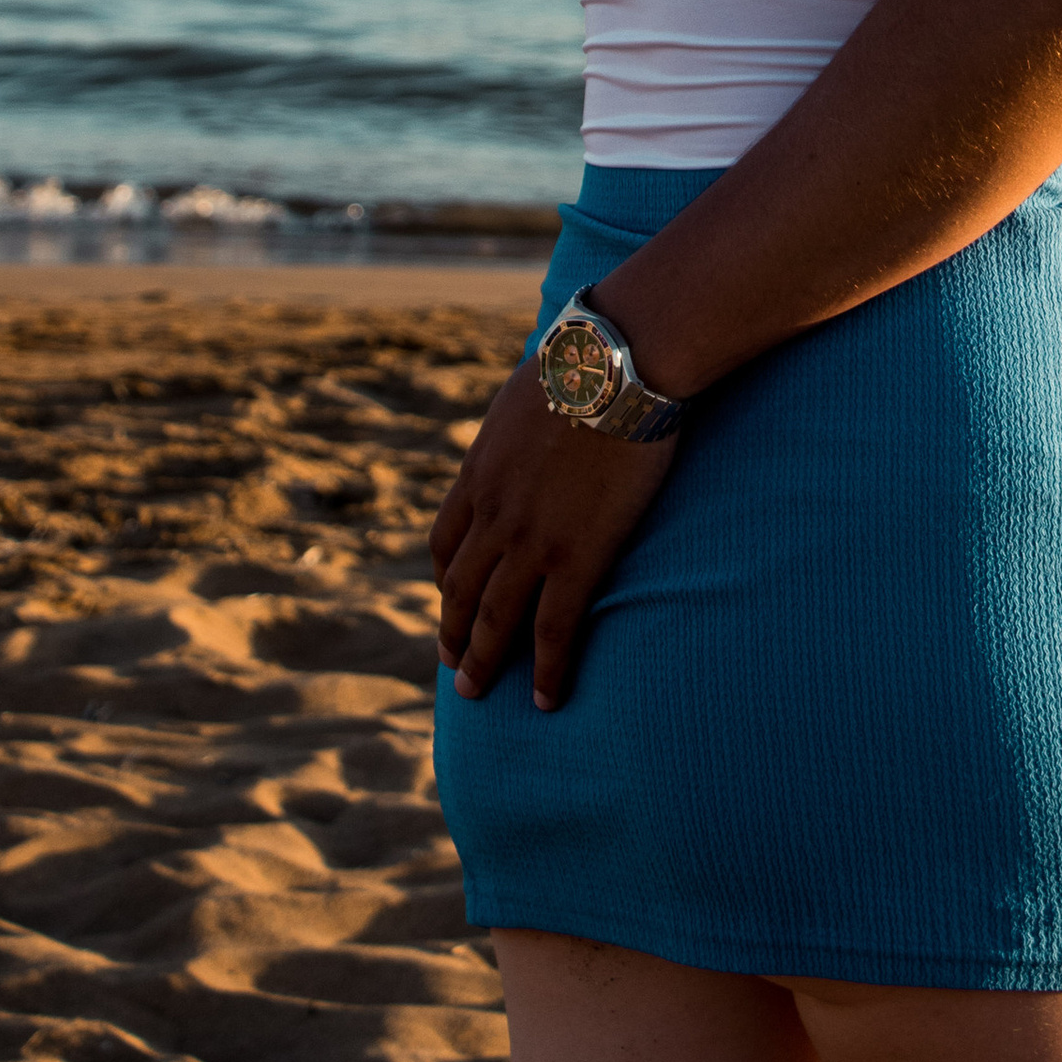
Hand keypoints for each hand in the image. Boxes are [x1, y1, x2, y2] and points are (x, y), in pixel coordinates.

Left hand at [430, 354, 678, 711]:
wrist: (618, 365)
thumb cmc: (587, 361)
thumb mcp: (528, 386)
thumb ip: (523, 418)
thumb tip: (539, 406)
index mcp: (479, 471)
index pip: (444, 539)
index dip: (444, 576)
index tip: (448, 597)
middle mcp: (492, 513)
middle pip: (459, 588)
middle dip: (452, 630)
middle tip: (451, 664)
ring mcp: (530, 540)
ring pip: (494, 618)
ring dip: (481, 660)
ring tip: (475, 693)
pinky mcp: (576, 557)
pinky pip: (553, 630)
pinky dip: (546, 671)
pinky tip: (546, 700)